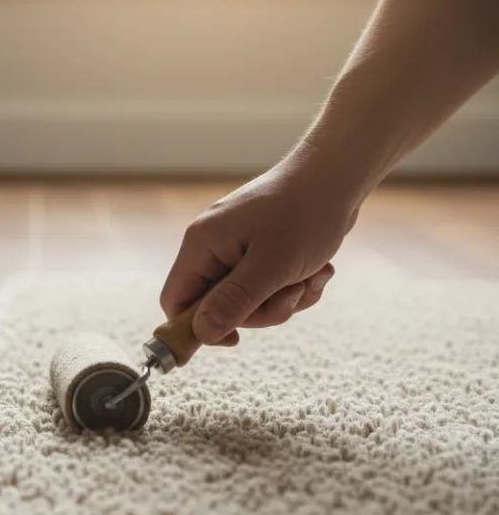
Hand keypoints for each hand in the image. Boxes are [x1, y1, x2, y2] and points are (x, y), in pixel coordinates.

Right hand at [161, 162, 362, 345]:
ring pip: (248, 299)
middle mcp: (212, 245)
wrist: (338, 176)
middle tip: (292, 295)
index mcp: (201, 245)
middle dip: (261, 310)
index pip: (176, 300)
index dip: (197, 327)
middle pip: (217, 305)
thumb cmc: (305, 214)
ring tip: (313, 277)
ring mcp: (235, 246)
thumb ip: (234, 301)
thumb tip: (202, 333)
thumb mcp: (271, 266)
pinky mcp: (259, 248)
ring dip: (284, 298)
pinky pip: (265, 285)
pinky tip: (317, 270)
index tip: (235, 339)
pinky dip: (292, 285)